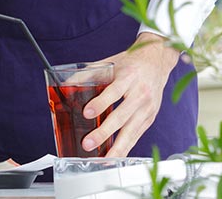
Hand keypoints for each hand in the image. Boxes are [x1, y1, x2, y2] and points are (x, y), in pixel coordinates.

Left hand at [81, 33, 180, 156]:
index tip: (87, 113)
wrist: (156, 62)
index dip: (100, 103)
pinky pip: (137, 135)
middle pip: (121, 116)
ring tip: (102, 158)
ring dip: (116, 147)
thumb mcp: (109, 63)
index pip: (113, 92)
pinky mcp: (150, 118)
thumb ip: (87, 74)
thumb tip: (65, 85)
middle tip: (88, 143)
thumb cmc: (130, 64)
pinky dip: (126, 147)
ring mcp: (147, 108)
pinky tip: (115, 156)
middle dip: (104, 132)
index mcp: (128, 77)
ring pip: (131, 131)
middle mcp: (140, 94)